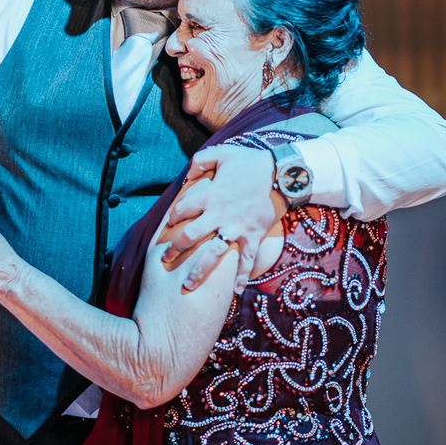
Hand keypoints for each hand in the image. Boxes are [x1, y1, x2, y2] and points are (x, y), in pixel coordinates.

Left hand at [166, 145, 286, 292]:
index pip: (183, 209)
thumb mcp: (222, 153)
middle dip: (175, 249)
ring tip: (188, 285)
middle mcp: (220, 215)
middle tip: (165, 259)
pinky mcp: (254, 236)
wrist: (281, 174)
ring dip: (199, 271)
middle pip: (191, 236)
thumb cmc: (250, 161)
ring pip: (214, 254)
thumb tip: (186, 174)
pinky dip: (242, 276)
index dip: (172, 217)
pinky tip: (235, 291)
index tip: (168, 224)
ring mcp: (237, 228)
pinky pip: (246, 260)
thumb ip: (199, 161)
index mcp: (211, 195)